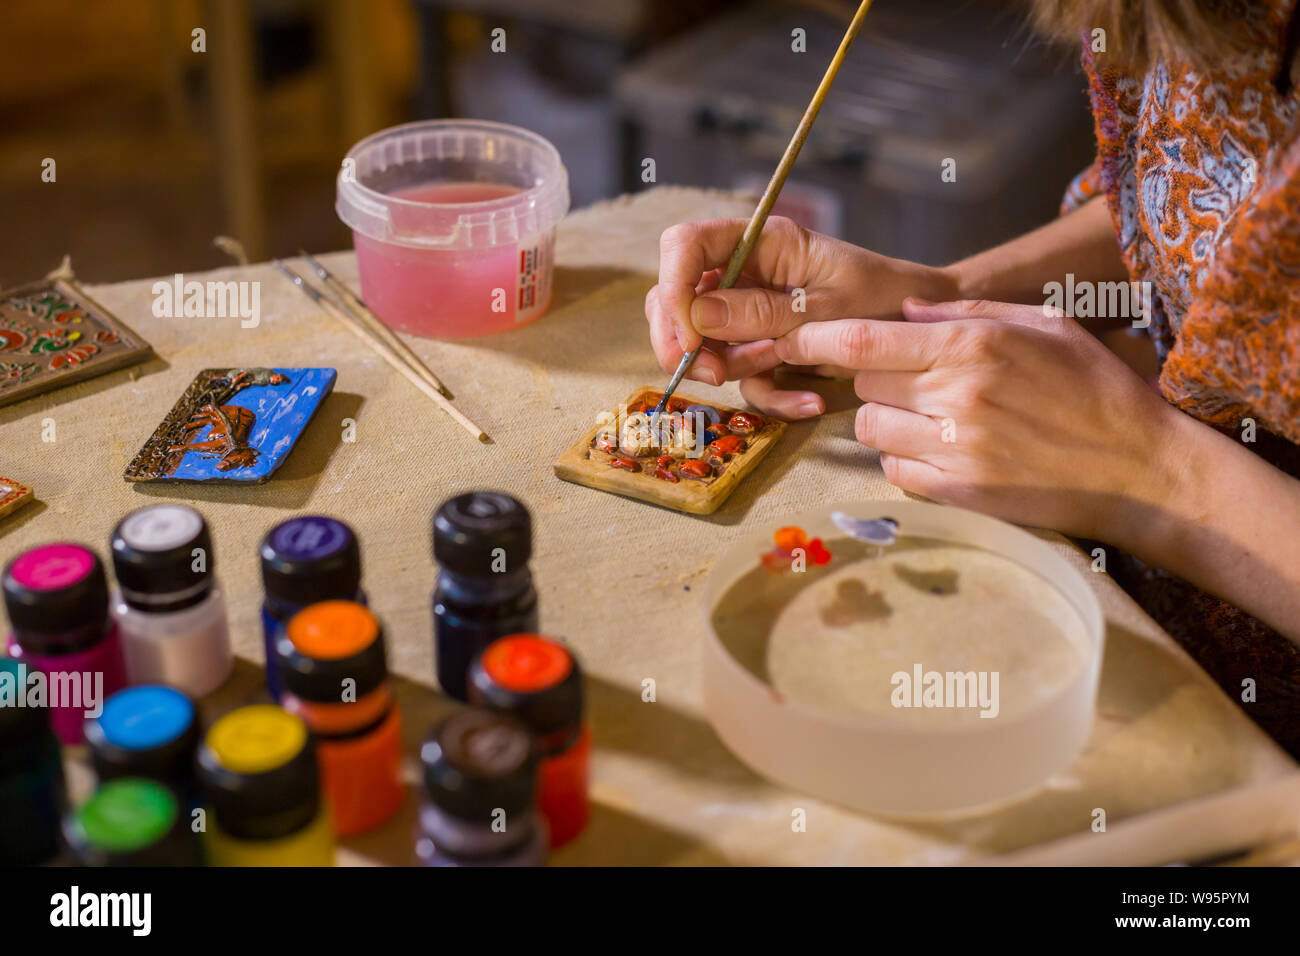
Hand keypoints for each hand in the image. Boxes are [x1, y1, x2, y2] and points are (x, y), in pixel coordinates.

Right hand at [644, 216, 956, 418]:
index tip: (690, 337)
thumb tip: (697, 314)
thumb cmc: (882, 299)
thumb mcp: (826, 307)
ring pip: (699, 341)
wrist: (918, 327)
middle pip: (674, 296)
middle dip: (683, 340)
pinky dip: (770, 393)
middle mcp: (743, 271)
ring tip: (780, 369)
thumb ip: (761, 312)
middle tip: (710, 374)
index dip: (673, 288)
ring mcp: (747, 309)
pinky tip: (809, 401)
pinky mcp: (760, 344)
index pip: (683, 246)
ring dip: (730, 368)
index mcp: (757, 241)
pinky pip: (741, 373)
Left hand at [771, 298, 1189, 541]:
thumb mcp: (1041, 326)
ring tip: (932, 418)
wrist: (1138, 468)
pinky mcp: (960, 494)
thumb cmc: (1093, 387)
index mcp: (972, 348)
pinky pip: (896, 472)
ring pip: (873, 430)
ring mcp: (956, 451)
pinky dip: (905, 460)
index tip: (792, 338)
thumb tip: (902, 313)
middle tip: (914, 381)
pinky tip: (942, 451)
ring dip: (889, 421)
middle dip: (876, 379)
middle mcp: (957, 398)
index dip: (815, 339)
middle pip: (863, 385)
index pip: (863, 342)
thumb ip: (966, 314)